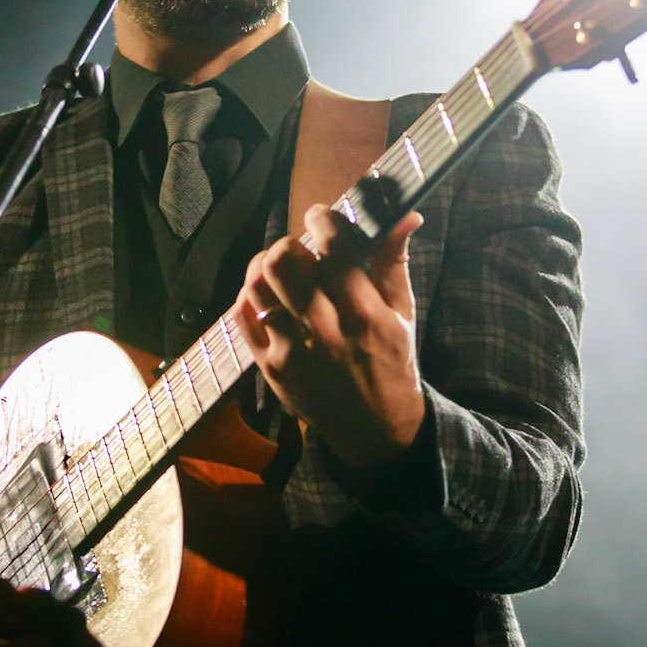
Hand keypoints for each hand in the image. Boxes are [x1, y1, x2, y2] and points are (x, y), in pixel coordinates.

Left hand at [232, 203, 425, 468]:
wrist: (376, 430)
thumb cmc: (393, 365)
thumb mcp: (402, 314)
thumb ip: (394, 262)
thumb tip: (404, 216)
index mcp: (365, 315)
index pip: (333, 249)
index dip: (322, 219)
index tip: (322, 217)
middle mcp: (325, 332)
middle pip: (282, 262)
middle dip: (289, 243)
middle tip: (301, 249)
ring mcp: (291, 352)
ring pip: (256, 286)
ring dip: (265, 266)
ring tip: (281, 269)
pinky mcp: (269, 367)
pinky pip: (242, 315)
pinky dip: (250, 295)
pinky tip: (269, 295)